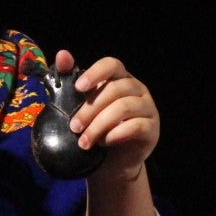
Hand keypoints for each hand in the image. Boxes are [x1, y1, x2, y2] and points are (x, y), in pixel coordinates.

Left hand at [54, 49, 158, 179]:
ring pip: (124, 108)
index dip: (96, 73)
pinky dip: (116, 134)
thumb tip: (63, 54)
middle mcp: (137, 89)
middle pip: (115, 90)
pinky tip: (104, 143)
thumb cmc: (97, 127)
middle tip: (74, 127)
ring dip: (99, 125)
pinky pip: (135, 126)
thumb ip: (72, 80)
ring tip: (85, 141)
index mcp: (120, 78)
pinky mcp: (152, 128)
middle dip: (90, 109)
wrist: (113, 160)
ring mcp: (148, 108)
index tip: (78, 87)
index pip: (112, 65)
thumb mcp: (82, 104)